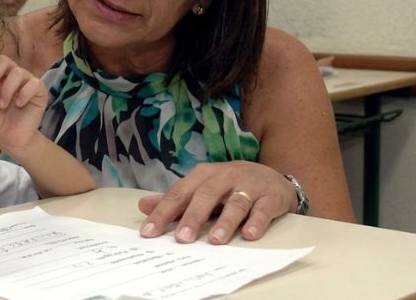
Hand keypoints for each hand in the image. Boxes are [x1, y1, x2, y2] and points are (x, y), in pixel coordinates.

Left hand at [0, 55, 46, 152]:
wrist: (9, 139)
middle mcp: (12, 76)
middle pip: (3, 60)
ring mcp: (27, 82)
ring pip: (18, 72)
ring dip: (6, 89)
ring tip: (1, 105)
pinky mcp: (39, 91)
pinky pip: (34, 83)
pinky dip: (24, 93)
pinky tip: (18, 105)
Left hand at [137, 161, 296, 243]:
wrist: (272, 177)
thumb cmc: (229, 185)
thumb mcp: (201, 188)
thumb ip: (175, 199)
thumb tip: (143, 206)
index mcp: (203, 175)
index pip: (179, 194)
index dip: (163, 212)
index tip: (150, 232)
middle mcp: (224, 177)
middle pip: (206, 196)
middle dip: (193, 217)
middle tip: (183, 239)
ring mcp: (248, 186)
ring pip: (235, 203)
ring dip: (225, 222)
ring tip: (215, 240)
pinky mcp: (270, 197)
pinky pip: (262, 209)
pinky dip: (256, 222)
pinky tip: (249, 235)